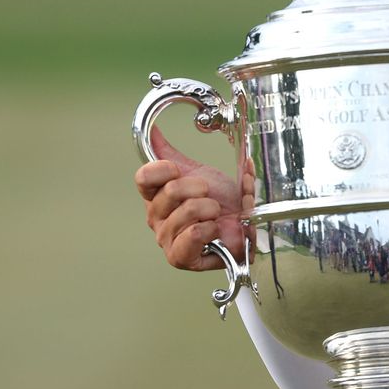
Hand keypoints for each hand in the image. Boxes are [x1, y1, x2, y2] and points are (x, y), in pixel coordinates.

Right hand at [133, 126, 244, 270]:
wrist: (245, 225)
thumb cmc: (221, 201)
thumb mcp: (196, 171)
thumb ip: (169, 153)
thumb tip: (152, 130)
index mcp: (156, 197)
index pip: (144, 177)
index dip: (165, 169)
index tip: (181, 170)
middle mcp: (157, 219)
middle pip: (169, 191)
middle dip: (200, 187)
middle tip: (210, 195)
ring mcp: (168, 239)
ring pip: (186, 211)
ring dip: (211, 207)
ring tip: (216, 213)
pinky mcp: (182, 257)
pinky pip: (194, 234)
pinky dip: (212, 227)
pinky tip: (216, 229)